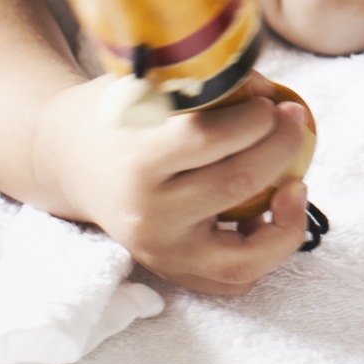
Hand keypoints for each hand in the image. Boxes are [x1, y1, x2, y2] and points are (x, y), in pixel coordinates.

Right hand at [33, 76, 314, 295]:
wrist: (65, 161)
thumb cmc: (114, 114)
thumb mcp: (145, 83)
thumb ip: (205, 83)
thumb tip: (270, 94)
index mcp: (136, 160)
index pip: (210, 138)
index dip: (256, 117)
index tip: (271, 101)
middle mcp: (147, 214)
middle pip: (237, 185)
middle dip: (282, 148)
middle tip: (294, 120)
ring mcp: (160, 252)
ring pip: (244, 257)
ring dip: (288, 221)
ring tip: (297, 185)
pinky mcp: (171, 270)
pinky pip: (233, 280)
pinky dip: (264, 253)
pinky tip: (271, 215)